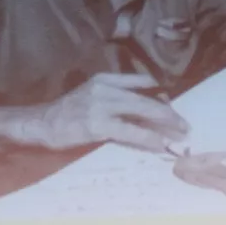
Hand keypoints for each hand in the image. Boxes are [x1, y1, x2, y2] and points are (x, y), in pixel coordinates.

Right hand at [31, 72, 187, 152]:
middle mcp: (107, 88)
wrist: (41, 123)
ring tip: (179, 134)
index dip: (161, 95)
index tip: (172, 107)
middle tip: (184, 125)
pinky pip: (131, 131)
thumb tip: (145, 112)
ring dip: (166, 125)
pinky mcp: (99, 124)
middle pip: (148, 98)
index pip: (142, 82)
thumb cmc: (67, 113)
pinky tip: (160, 145)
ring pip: (144, 112)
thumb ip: (116, 98)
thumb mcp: (92, 95)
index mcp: (106, 79)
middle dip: (169, 113)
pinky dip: (149, 138)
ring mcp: (102, 105)